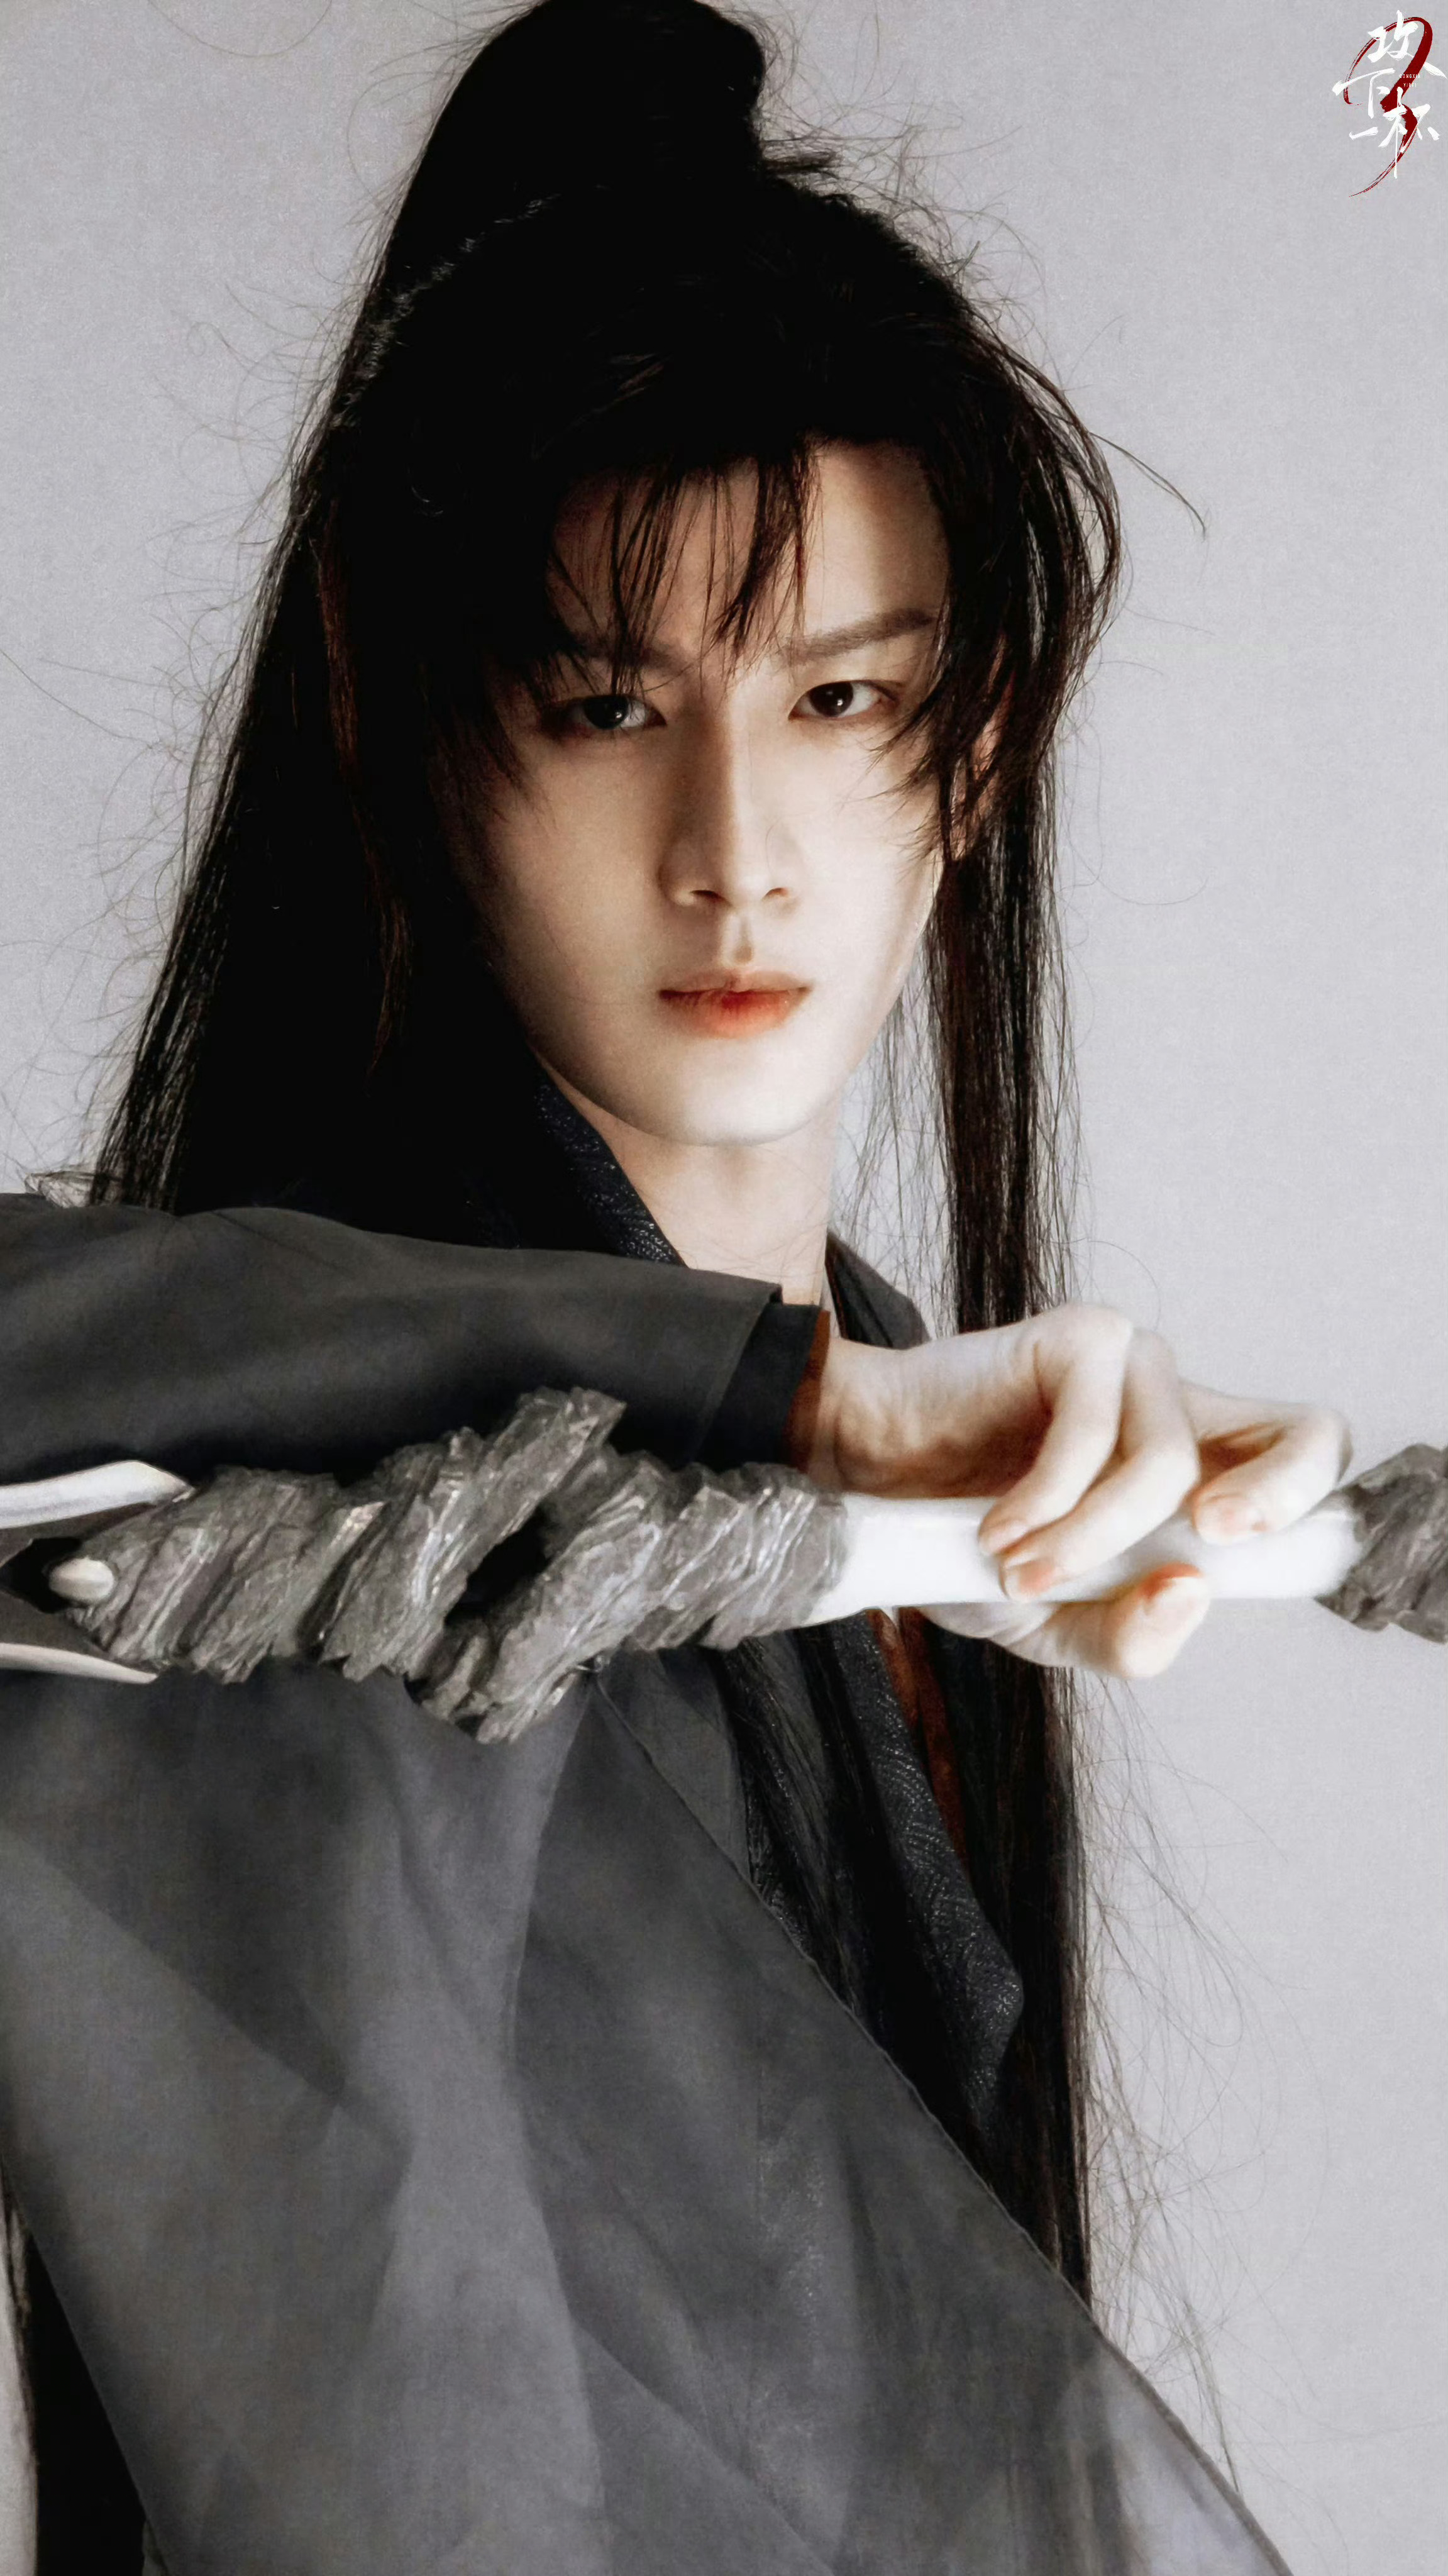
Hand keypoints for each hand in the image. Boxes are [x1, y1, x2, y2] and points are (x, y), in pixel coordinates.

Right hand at [790, 1306, 1349, 1678]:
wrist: (865, 1483)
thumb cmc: (963, 1541)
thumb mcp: (1055, 1623)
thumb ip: (1129, 1634)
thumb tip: (1189, 1591)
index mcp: (1200, 1472)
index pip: (1306, 1463)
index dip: (1307, 1507)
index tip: (1235, 1554)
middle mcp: (1182, 1409)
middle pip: (1305, 1432)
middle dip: (1274, 1498)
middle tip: (1202, 1540)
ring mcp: (1133, 1366)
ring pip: (1164, 1466)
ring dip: (1085, 1541)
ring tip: (1013, 1568)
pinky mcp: (1079, 1338)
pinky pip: (1091, 1436)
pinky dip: (1042, 1506)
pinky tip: (992, 1531)